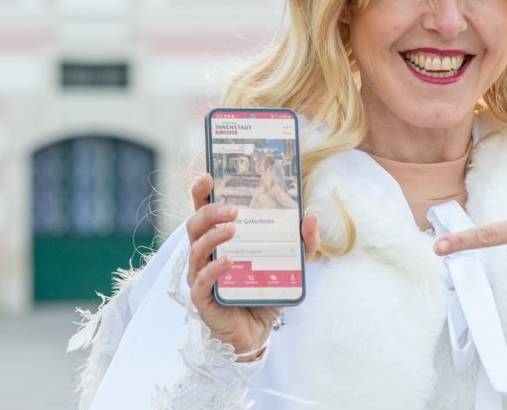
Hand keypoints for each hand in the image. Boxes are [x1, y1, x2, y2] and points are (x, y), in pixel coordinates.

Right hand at [186, 174, 320, 360]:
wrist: (256, 331)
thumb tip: (312, 217)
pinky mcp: (203, 298)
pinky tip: (230, 261)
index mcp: (218, 239)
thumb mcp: (288, 263)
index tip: (208, 176)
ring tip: (232, 228)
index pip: (203, 211)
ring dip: (213, 236)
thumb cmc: (263, 291)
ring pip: (196, 249)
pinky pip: (202, 280)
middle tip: (232, 209)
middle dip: (210, 211)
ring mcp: (200, 276)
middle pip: (194, 225)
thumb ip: (302, 242)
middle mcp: (204, 255)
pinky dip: (215, 269)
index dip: (201, 192)